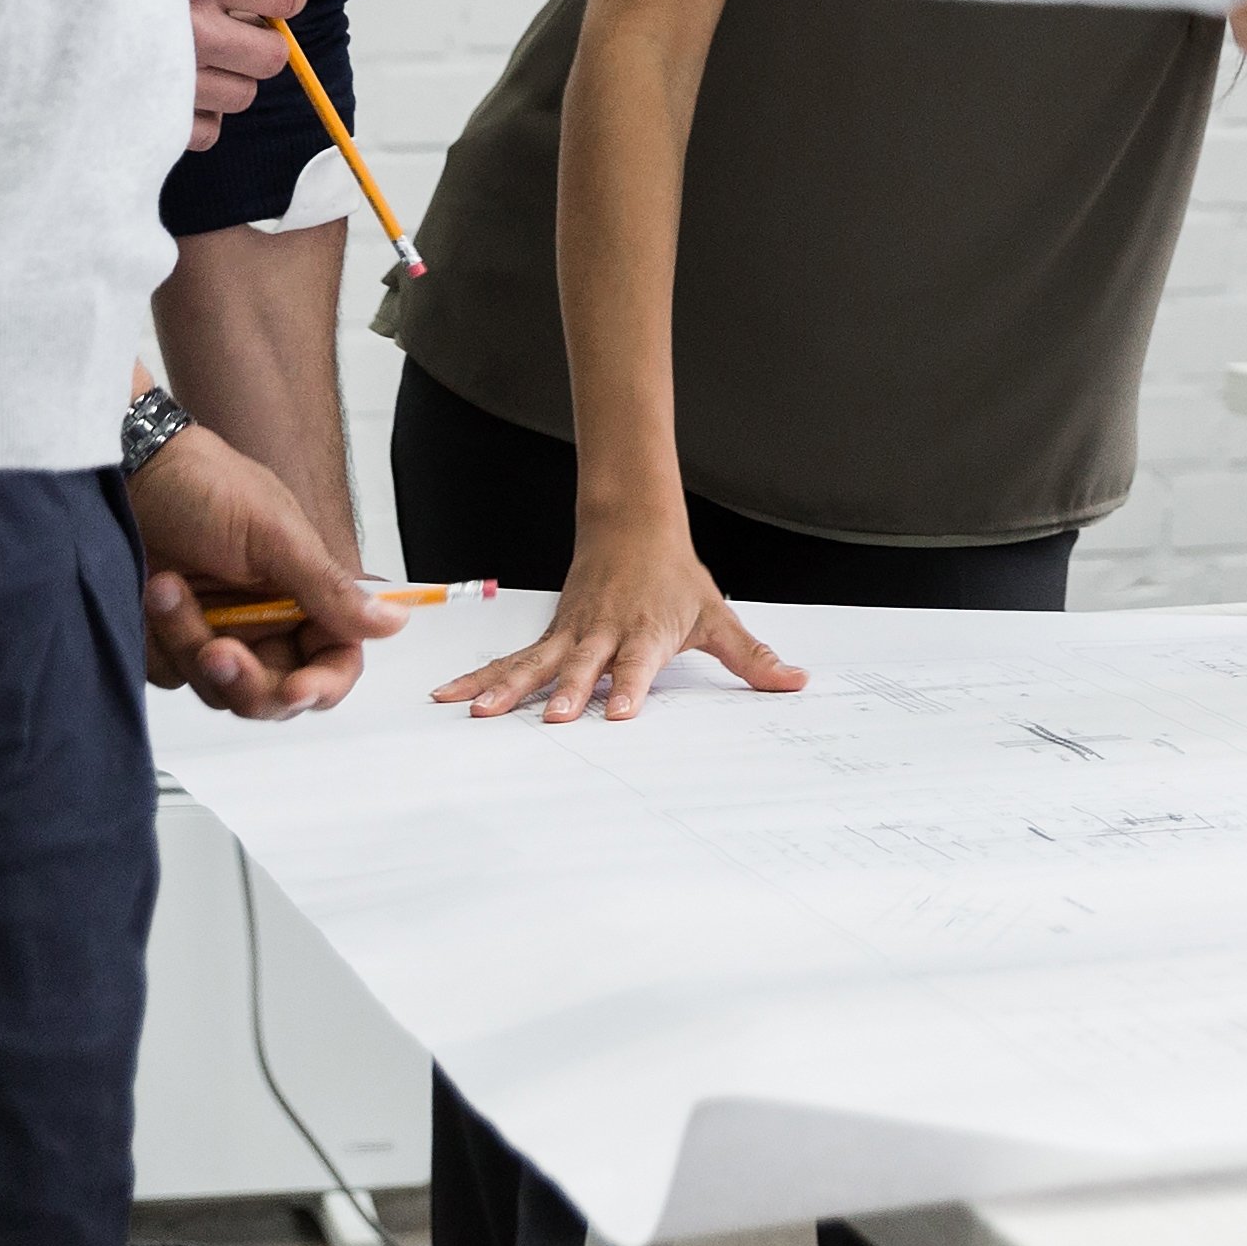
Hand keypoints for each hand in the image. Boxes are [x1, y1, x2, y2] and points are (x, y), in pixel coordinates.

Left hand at [128, 422, 403, 718]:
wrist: (131, 472)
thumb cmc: (206, 485)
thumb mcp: (274, 535)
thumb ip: (329, 588)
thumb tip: (394, 622)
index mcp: (307, 597)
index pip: (335, 663)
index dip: (322, 686)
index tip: (295, 688)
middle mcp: (268, 624)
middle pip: (274, 695)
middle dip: (245, 679)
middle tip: (216, 650)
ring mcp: (219, 635)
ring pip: (216, 688)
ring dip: (188, 641)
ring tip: (166, 587)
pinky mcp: (172, 641)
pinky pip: (170, 675)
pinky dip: (157, 640)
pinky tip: (152, 592)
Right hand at [172, 0, 304, 151]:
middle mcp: (189, 33)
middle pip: (272, 57)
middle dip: (259, 38)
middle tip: (224, 20)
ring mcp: (166, 81)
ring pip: (242, 96)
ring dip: (229, 75)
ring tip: (188, 48)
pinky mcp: (141, 117)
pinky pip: (206, 132)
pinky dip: (199, 112)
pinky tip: (169, 80)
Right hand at [432, 515, 802, 723]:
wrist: (633, 527)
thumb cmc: (675, 579)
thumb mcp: (717, 616)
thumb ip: (752, 657)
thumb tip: (796, 682)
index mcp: (646, 631)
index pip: (639, 663)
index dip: (630, 687)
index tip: (618, 714)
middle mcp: (605, 634)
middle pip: (584, 665)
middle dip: (570, 691)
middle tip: (556, 718)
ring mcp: (571, 635)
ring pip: (537, 663)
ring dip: (508, 687)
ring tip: (480, 713)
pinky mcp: (549, 637)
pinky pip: (510, 660)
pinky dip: (480, 677)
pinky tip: (450, 698)